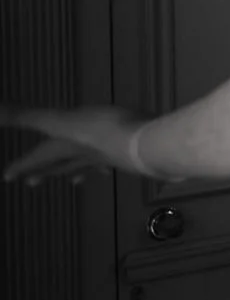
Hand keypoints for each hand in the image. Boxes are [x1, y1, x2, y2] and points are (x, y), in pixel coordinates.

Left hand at [3, 106, 147, 186]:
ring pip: (86, 165)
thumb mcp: (58, 119)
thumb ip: (24, 115)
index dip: (22, 165)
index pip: (37, 157)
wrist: (146, 144)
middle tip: (31, 183)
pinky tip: (112, 169)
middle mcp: (82, 156)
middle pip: (60, 166)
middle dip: (46, 172)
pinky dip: (108, 166)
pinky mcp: (128, 156)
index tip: (8, 176)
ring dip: (76, 172)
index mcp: (64, 147)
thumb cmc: (102, 130)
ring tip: (74, 181)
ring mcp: (106, 157)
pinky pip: (113, 162)